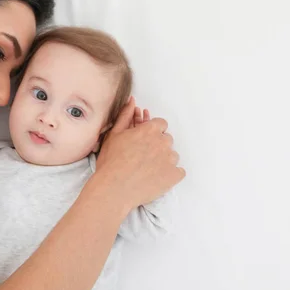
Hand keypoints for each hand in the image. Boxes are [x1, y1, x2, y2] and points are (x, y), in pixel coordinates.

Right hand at [95, 97, 184, 211]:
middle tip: (144, 158)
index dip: (153, 132)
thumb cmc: (111, 162)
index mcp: (150, 130)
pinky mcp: (174, 175)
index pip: (161, 124)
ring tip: (149, 170)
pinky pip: (179, 172)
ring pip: (173, 156)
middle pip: (167, 140)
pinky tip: (158, 178)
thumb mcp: (114, 134)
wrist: (114, 189)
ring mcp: (170, 159)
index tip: (145, 142)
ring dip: (165, 160)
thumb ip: (125, 115)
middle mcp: (163, 142)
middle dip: (158, 146)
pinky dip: (172, 175)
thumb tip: (132, 101)